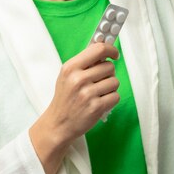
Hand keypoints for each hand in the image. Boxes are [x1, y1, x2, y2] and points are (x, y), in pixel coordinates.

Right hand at [29, 42, 119, 173]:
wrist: (58, 124)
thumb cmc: (65, 98)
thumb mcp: (67, 75)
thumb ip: (84, 62)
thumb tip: (104, 49)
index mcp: (71, 67)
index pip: (99, 49)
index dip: (111, 50)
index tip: (114, 54)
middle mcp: (78, 79)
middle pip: (110, 66)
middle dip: (108, 74)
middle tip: (99, 81)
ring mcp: (87, 94)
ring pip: (115, 81)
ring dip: (110, 88)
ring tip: (98, 93)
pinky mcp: (96, 107)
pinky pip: (116, 96)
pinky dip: (111, 99)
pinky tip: (100, 102)